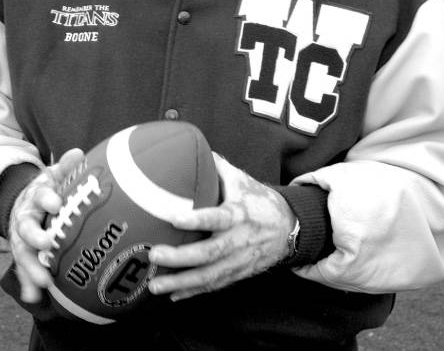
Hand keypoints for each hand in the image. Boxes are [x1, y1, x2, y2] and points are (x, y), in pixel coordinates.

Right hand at [8, 147, 84, 302]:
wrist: (21, 202)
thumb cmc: (46, 189)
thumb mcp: (53, 174)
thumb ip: (65, 166)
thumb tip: (78, 152)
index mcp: (36, 196)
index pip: (41, 195)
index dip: (48, 198)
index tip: (56, 203)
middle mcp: (25, 217)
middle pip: (27, 227)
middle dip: (35, 236)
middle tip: (47, 243)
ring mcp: (21, 238)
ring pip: (23, 253)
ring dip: (32, 267)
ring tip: (44, 282)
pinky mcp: (22, 254)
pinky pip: (23, 270)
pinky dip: (27, 284)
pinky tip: (33, 298)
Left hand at [147, 153, 295, 300]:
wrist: (288, 227)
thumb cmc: (259, 200)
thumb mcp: (242, 180)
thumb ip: (216, 168)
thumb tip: (190, 149)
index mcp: (239, 214)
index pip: (217, 218)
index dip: (196, 219)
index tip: (174, 218)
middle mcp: (239, 240)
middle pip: (209, 253)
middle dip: (180, 258)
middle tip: (155, 255)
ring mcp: (238, 261)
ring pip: (209, 276)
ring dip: (181, 283)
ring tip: (155, 285)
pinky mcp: (238, 274)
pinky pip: (214, 285)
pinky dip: (193, 292)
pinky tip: (172, 295)